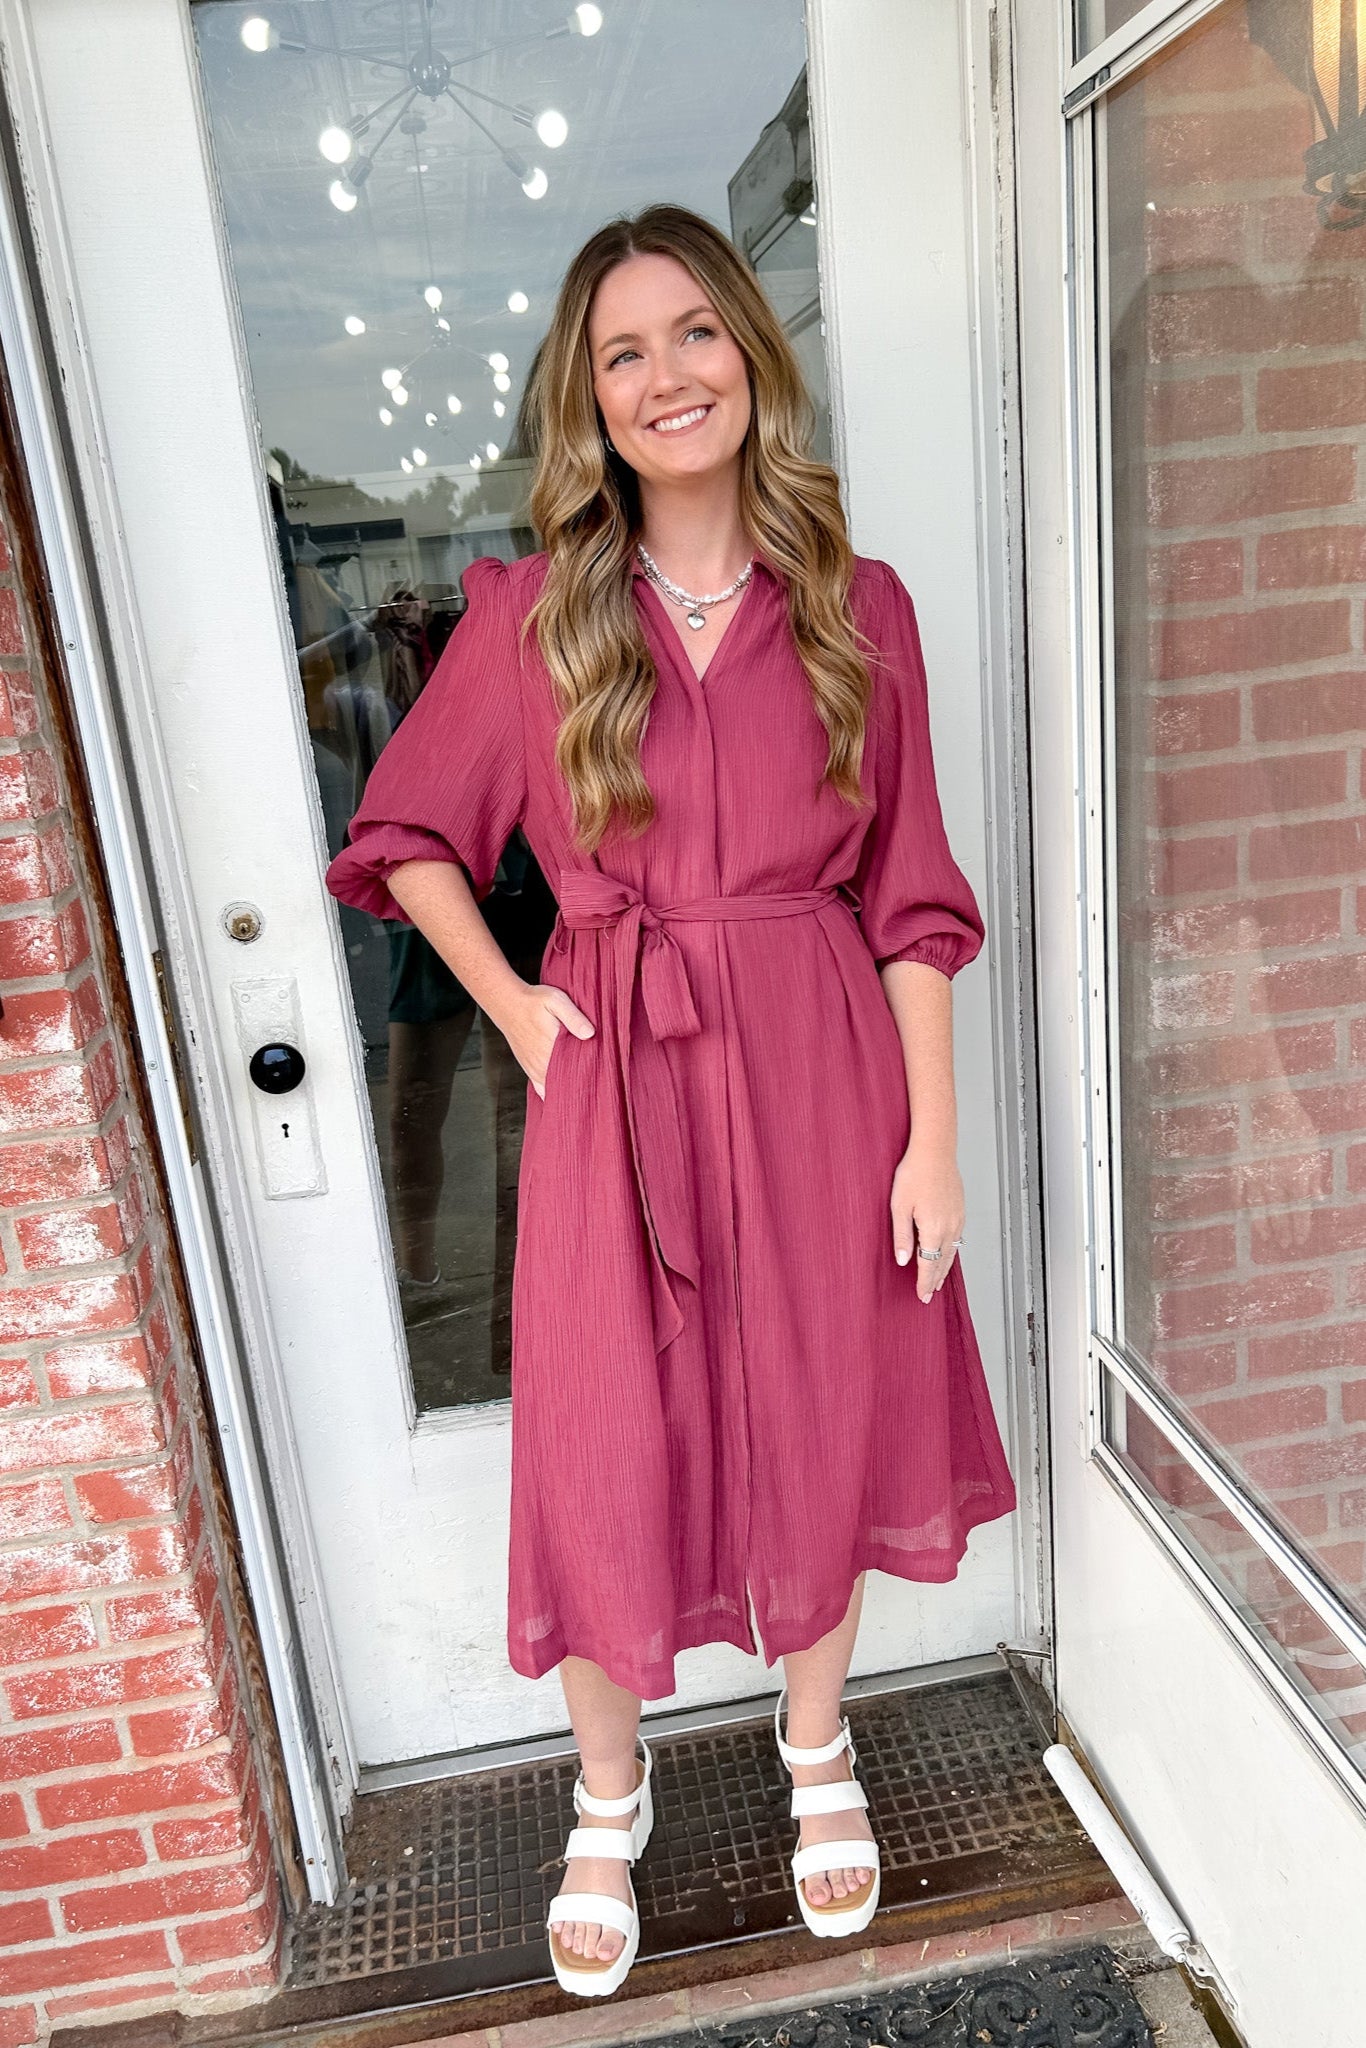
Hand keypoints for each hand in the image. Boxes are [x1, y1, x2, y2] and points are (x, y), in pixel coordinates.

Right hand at [502, 982, 594, 1097]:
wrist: (507, 1003)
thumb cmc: (533, 1001)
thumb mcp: (555, 1000)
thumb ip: (573, 1017)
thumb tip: (590, 1033)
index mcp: (551, 1048)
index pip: (573, 1072)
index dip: (588, 1078)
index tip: (601, 1080)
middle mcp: (541, 1063)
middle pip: (565, 1084)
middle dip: (581, 1087)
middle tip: (597, 1089)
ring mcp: (534, 1068)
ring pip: (553, 1090)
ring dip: (567, 1091)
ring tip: (584, 1094)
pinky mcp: (529, 1068)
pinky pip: (541, 1089)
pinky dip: (552, 1094)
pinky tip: (562, 1095)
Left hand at [890, 1135, 963, 1301]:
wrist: (935, 1151)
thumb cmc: (914, 1173)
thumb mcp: (899, 1206)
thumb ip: (902, 1236)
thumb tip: (903, 1261)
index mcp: (933, 1229)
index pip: (929, 1265)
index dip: (924, 1283)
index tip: (921, 1296)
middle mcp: (950, 1228)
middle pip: (943, 1263)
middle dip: (934, 1281)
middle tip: (928, 1296)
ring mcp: (958, 1219)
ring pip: (952, 1253)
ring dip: (944, 1269)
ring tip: (937, 1282)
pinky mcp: (960, 1211)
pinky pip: (957, 1240)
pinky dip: (951, 1254)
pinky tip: (946, 1255)